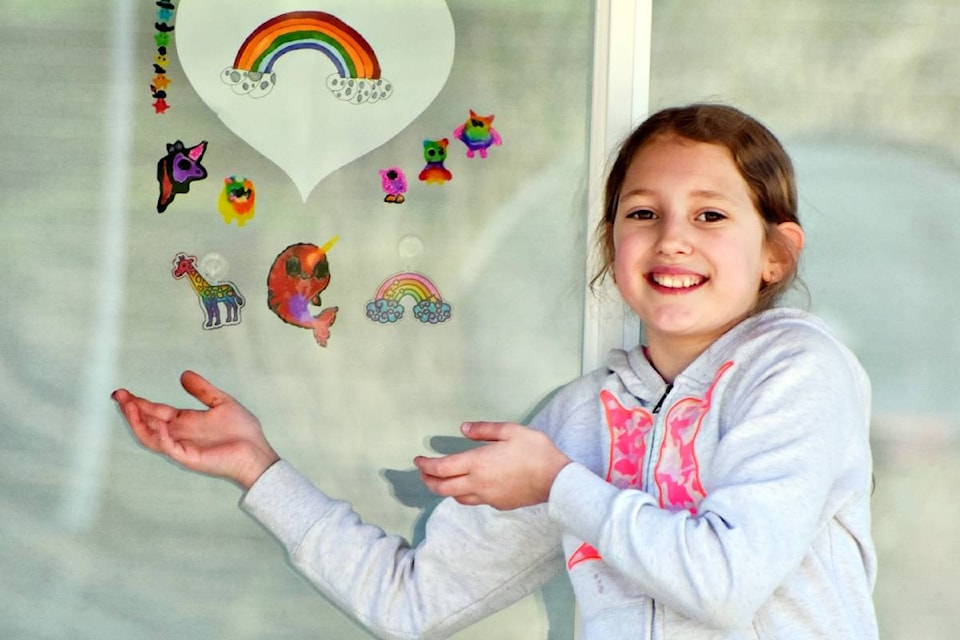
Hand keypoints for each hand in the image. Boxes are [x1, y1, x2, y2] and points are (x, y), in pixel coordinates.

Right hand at [112, 371, 278, 489]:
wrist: (256, 451)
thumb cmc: (243, 432)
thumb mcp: (221, 403)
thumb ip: (202, 390)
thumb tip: (184, 374)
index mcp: (184, 422)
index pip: (155, 411)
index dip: (139, 402)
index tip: (123, 392)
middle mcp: (179, 434)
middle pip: (147, 423)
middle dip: (131, 410)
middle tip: (118, 396)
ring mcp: (181, 446)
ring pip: (151, 436)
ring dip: (138, 422)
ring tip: (129, 407)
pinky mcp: (188, 457)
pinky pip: (169, 447)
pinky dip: (160, 437)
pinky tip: (156, 424)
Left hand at [414, 422, 570, 509]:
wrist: (557, 480)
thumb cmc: (535, 451)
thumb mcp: (511, 431)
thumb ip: (485, 430)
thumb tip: (463, 429)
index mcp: (477, 463)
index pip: (441, 468)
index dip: (425, 465)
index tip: (417, 460)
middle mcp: (477, 483)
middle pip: (442, 487)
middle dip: (428, 480)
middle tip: (423, 473)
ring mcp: (487, 497)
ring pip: (456, 497)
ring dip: (444, 489)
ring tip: (441, 480)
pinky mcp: (498, 504)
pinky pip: (474, 500)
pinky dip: (463, 493)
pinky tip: (468, 485)